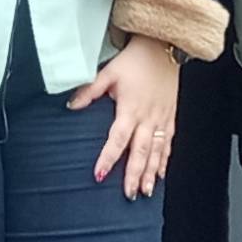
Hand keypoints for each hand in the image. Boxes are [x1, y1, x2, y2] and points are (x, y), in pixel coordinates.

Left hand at [70, 37, 180, 198]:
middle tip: (129, 194)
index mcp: (130, 108)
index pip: (117, 139)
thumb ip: (89, 91)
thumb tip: (71, 106)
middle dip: (134, 174)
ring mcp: (162, 118)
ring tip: (146, 191)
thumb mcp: (108, 72)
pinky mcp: (171, 116)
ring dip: (151, 172)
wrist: (163, 47)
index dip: (108, 158)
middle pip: (140, 151)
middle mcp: (148, 117)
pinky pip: (169, 143)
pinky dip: (165, 160)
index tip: (99, 174)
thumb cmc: (135, 60)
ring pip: (157, 151)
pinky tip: (161, 173)